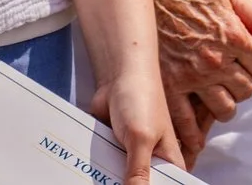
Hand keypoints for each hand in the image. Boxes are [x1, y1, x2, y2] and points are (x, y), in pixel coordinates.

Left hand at [90, 62, 183, 184]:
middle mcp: (151, 160)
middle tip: (109, 184)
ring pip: (119, 180)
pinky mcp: (112, 150)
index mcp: (169, 159)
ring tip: (92, 182)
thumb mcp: (141, 139)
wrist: (118, 77)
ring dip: (107, 181)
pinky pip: (104, 169)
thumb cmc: (142, 101)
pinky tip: (83, 178)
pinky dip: (95, 173)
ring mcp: (131, 156)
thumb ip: (138, 172)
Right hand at [151, 0, 251, 160]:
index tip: (249, 65)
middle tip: (234, 83)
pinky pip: (185, 119)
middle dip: (243, 87)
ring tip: (220, 102)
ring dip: (225, 107)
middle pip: (245, 90)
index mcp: (234, 36)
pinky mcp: (167, 86)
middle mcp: (216, 60)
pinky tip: (197, 139)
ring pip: (223, 108)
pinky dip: (193, 132)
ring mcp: (191, 76)